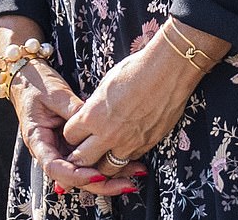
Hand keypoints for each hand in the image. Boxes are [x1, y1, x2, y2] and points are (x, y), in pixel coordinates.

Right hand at [9, 58, 144, 194]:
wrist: (28, 77)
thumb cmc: (37, 84)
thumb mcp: (54, 94)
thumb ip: (72, 109)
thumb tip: (92, 118)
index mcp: (38, 141)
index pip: (55, 168)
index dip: (76, 175)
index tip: (97, 175)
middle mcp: (51, 150)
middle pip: (74, 178)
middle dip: (100, 184)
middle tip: (126, 183)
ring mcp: (63, 147)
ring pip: (84, 170)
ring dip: (108, 174)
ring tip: (134, 172)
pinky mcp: (72, 142)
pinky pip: (88, 156)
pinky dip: (105, 158)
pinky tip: (127, 159)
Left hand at [62, 20, 227, 171]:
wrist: (168, 70)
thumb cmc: (136, 69)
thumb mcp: (106, 84)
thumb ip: (95, 107)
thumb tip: (90, 115)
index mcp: (93, 115)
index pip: (69, 136)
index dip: (72, 132)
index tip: (77, 128)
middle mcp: (108, 134)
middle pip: (83, 160)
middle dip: (81, 154)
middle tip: (85, 148)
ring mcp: (128, 143)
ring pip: (106, 168)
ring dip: (102, 162)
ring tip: (104, 152)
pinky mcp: (146, 145)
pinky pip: (129, 160)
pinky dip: (125, 156)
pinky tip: (126, 143)